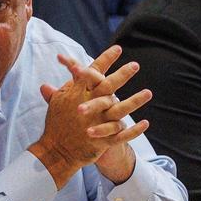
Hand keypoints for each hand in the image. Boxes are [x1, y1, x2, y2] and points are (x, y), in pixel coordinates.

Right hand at [29, 46, 150, 188]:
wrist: (56, 152)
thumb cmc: (56, 125)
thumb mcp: (57, 103)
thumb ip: (58, 89)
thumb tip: (52, 77)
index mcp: (77, 95)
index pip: (92, 73)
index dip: (104, 60)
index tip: (117, 48)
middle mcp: (88, 106)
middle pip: (107, 87)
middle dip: (121, 75)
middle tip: (135, 65)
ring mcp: (97, 123)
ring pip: (119, 110)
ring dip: (135, 101)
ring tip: (148, 92)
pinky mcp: (102, 140)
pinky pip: (121, 135)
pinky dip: (134, 130)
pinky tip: (146, 123)